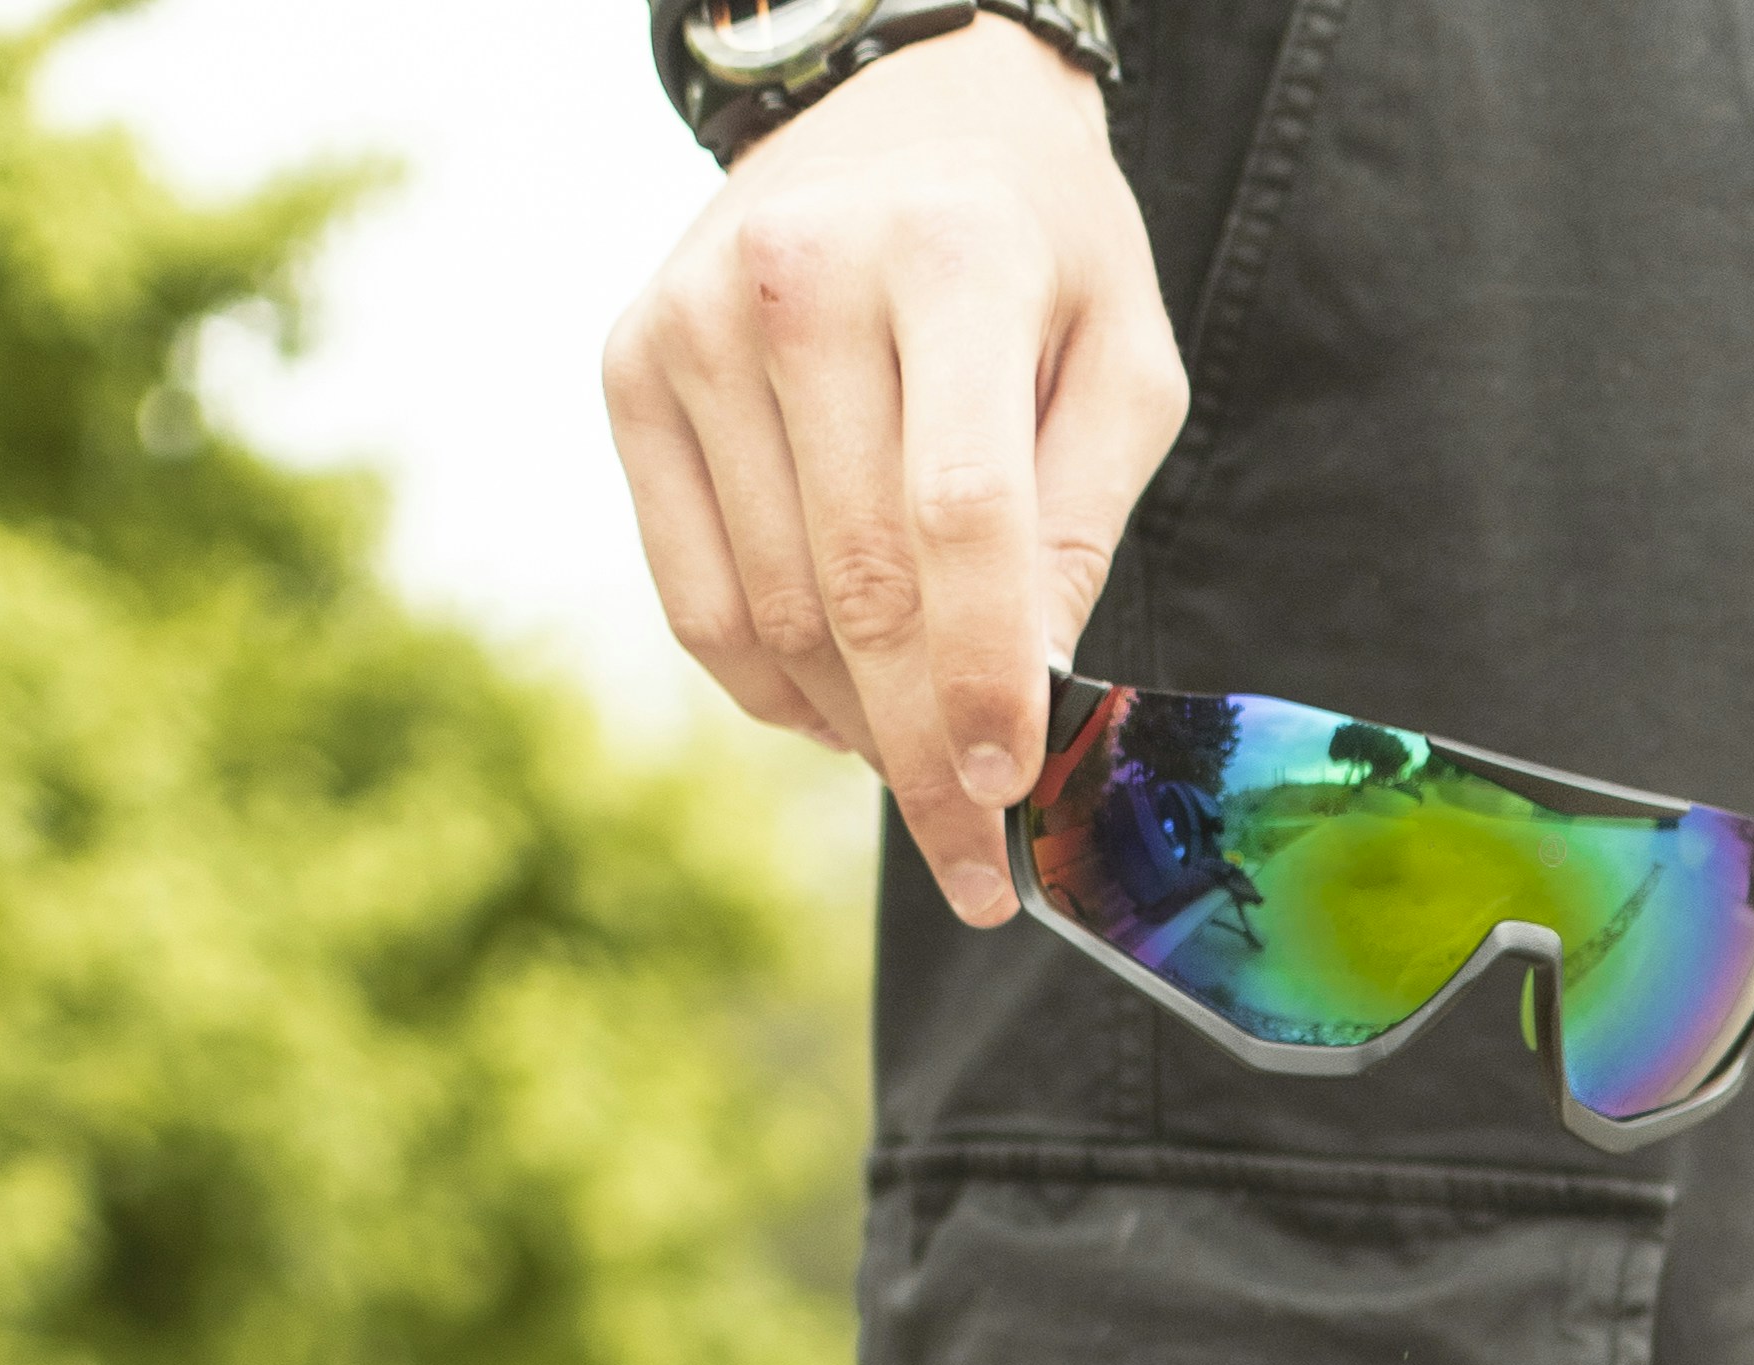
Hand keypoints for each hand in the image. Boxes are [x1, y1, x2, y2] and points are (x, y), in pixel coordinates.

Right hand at [603, 19, 1186, 924]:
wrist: (899, 111)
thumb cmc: (1035, 253)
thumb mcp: (1121, 359)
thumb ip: (1085, 524)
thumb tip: (1030, 700)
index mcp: (948, 257)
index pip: (959, 516)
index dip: (980, 674)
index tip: (1007, 794)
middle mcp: (798, 281)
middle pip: (859, 589)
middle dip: (923, 756)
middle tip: (974, 864)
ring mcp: (694, 327)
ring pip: (776, 617)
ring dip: (854, 730)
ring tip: (920, 768)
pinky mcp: (632, 371)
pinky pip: (697, 601)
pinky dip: (773, 691)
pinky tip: (839, 708)